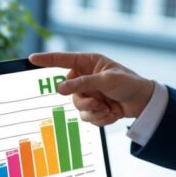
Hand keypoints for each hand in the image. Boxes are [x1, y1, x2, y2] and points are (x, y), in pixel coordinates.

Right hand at [29, 52, 154, 126]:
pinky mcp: (92, 108)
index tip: (31, 58)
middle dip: (84, 100)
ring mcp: (88, 94)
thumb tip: (60, 88)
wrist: (143, 103)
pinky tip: (111, 113)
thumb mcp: (107, 80)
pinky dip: (99, 118)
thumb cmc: (129, 83)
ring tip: (107, 108)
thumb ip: (83, 83)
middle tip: (99, 102)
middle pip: (68, 92)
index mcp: (88, 64)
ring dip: (93, 111)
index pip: (62, 60)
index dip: (46, 60)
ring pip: (76, 107)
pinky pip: (86, 117)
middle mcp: (85, 78)